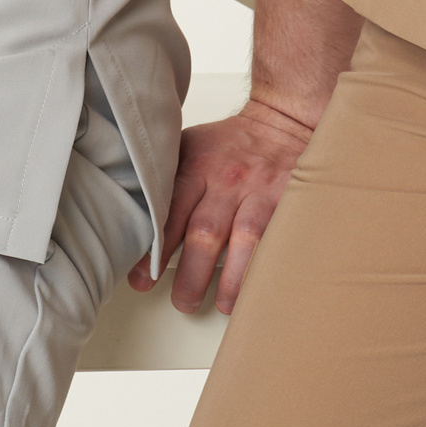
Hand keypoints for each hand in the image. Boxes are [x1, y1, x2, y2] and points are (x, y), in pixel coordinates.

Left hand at [132, 95, 315, 313]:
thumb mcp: (192, 147)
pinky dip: (269, 267)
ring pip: (245, 240)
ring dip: (233, 280)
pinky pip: (280, 240)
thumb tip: (135, 220)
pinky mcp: (290, 201)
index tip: (143, 280)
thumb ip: (169, 180)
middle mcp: (228, 179)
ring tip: (224, 305)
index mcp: (198, 165)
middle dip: (191, 276)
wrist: (282, 120)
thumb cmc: (232, 143)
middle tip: (184, 302)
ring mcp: (261, 191)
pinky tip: (262, 288)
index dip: (155, 250)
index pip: (170, 211)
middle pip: (205, 232)